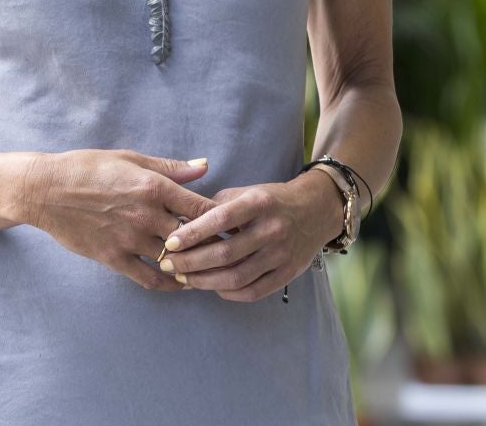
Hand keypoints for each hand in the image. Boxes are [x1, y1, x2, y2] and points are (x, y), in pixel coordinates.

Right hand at [19, 150, 213, 292]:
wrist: (45, 190)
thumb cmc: (87, 168)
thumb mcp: (129, 159)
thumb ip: (169, 168)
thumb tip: (204, 167)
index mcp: (153, 186)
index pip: (202, 208)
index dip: (223, 220)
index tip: (233, 226)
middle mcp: (146, 214)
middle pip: (194, 239)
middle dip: (212, 247)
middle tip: (228, 253)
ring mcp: (130, 239)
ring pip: (175, 262)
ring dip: (192, 268)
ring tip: (206, 270)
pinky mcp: (114, 257)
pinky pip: (149, 279)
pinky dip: (168, 284)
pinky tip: (178, 283)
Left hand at [159, 172, 344, 301]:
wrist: (316, 210)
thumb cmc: (271, 201)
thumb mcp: (246, 193)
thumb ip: (216, 206)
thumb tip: (180, 223)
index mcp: (258, 203)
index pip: (219, 220)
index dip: (192, 233)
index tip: (170, 242)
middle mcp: (272, 229)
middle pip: (225, 253)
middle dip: (191, 262)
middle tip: (169, 265)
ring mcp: (282, 254)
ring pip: (236, 277)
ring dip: (205, 281)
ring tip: (184, 279)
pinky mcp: (288, 274)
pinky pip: (253, 291)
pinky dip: (229, 293)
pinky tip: (213, 287)